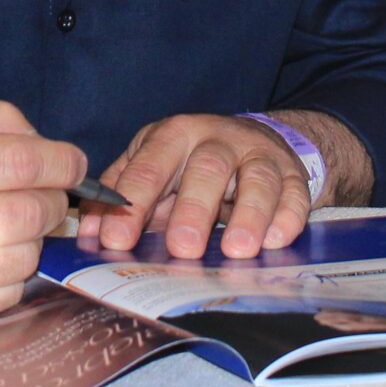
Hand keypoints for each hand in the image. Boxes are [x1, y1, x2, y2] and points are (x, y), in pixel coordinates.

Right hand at [0, 99, 86, 322]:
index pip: (19, 163)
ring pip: (25, 256)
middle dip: (52, 198)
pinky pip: (7, 292)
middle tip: (46, 190)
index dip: (61, 161)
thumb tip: (50, 148)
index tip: (72, 161)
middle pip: (30, 212)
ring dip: (32, 236)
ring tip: (10, 219)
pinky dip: (12, 270)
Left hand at [78, 114, 311, 259]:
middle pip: (207, 168)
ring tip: (237, 250)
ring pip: (257, 177)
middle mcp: (218, 138)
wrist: (252, 141)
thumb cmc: (190, 162)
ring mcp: (258, 154)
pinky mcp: (292, 173)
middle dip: (193, 209)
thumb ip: (122, 197)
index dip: (131, 203)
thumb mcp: (153, 166)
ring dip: (249, 214)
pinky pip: (295, 193)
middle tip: (182, 249)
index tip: (115, 241)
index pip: (149, 166)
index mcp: (174, 135)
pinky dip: (287, 217)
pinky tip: (276, 241)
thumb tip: (90, 235)